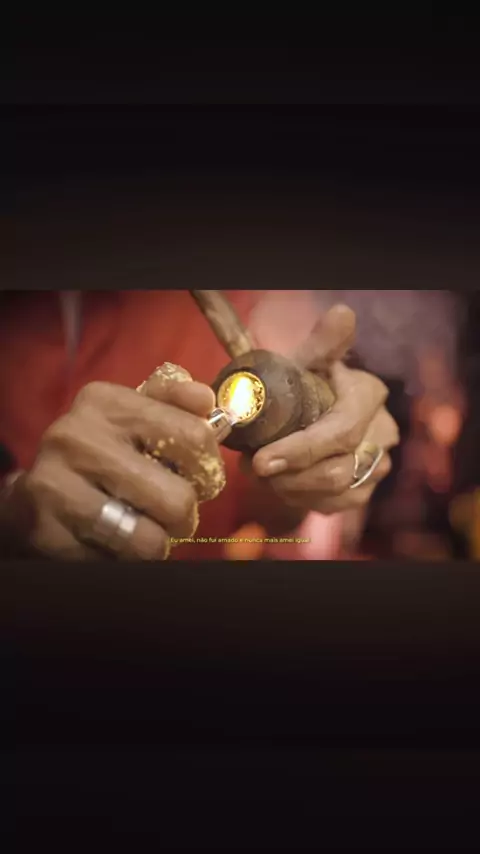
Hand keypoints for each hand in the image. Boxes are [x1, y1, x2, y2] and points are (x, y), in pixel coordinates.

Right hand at [8, 365, 224, 558]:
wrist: (37, 493)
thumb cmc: (101, 451)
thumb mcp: (133, 416)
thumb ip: (173, 403)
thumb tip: (205, 401)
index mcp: (105, 402)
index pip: (194, 437)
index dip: (209, 468)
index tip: (199, 477)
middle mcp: (77, 437)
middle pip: (177, 498)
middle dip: (185, 515)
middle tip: (173, 513)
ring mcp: (57, 486)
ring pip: (148, 540)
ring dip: (157, 543)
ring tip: (145, 529)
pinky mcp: (47, 532)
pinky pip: (117, 563)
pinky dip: (125, 560)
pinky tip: (113, 542)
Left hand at [250, 307, 399, 515]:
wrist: (321, 409)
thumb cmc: (309, 383)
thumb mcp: (311, 362)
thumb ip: (323, 343)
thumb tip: (342, 314)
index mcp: (368, 397)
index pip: (339, 433)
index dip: (300, 451)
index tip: (261, 461)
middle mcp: (381, 435)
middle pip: (337, 471)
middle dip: (288, 476)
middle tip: (251, 467)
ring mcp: (375, 467)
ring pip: (333, 493)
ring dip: (290, 488)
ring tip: (261, 473)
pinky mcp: (362, 492)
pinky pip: (331, 506)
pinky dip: (300, 498)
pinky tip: (280, 483)